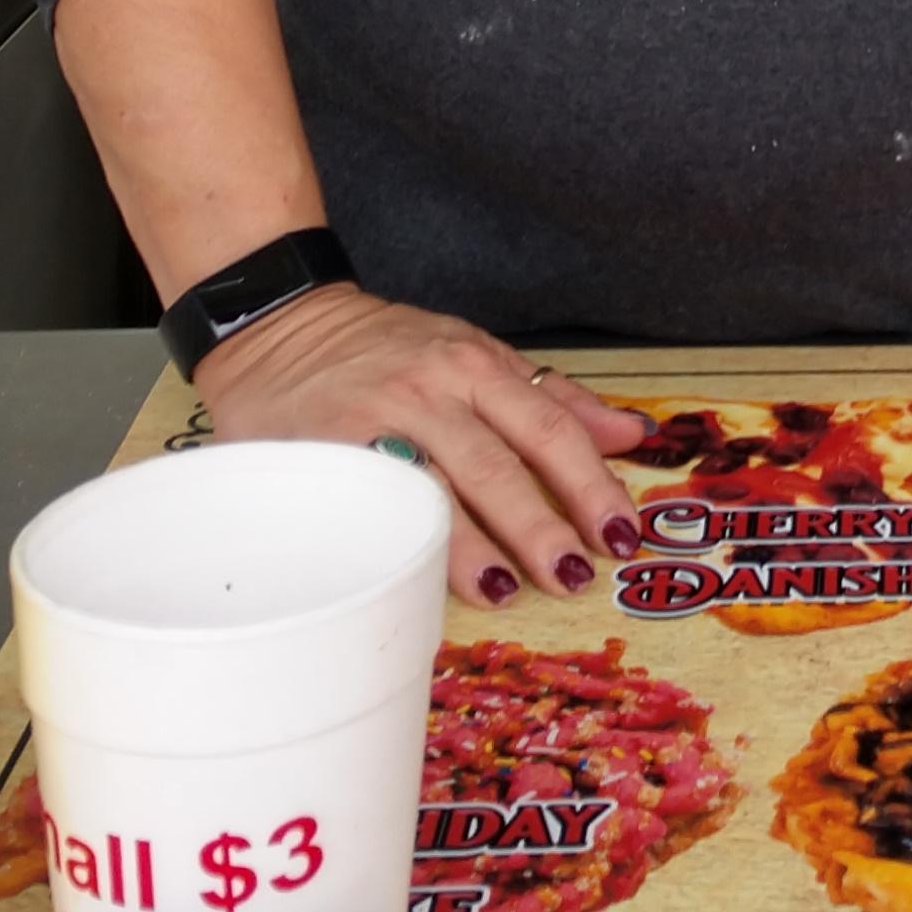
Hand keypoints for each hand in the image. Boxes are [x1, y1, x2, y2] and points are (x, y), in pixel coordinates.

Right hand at [195, 285, 647, 604]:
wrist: (281, 323)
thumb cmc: (388, 349)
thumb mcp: (475, 352)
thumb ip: (552, 397)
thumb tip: (631, 435)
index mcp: (477, 364)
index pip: (549, 428)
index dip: (589, 484)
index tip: (621, 534)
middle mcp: (433, 386)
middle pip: (498, 463)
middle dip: (540, 525)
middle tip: (573, 575)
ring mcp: (377, 417)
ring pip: (434, 484)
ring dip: (473, 543)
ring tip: (505, 588)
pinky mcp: (325, 447)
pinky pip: (371, 496)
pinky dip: (399, 536)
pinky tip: (417, 573)